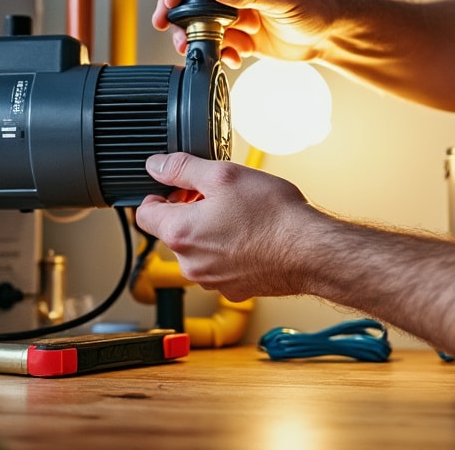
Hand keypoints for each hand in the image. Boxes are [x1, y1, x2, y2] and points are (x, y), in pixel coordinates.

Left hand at [135, 152, 327, 300]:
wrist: (310, 252)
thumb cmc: (273, 216)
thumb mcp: (223, 175)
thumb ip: (182, 169)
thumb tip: (156, 165)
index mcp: (180, 233)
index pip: (144, 214)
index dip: (158, 195)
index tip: (176, 188)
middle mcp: (190, 263)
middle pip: (173, 232)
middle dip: (189, 211)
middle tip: (218, 196)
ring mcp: (210, 280)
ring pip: (197, 249)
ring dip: (210, 231)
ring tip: (240, 215)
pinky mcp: (232, 289)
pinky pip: (219, 266)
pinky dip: (229, 251)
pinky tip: (251, 236)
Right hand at [152, 0, 338, 66]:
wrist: (325, 37)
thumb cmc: (315, 7)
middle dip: (177, 4)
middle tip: (166, 22)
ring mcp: (231, 0)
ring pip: (195, 11)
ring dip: (191, 31)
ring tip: (191, 46)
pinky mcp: (231, 25)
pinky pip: (210, 35)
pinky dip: (215, 48)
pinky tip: (232, 56)